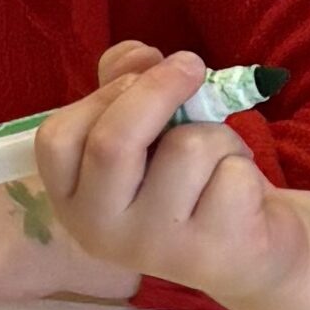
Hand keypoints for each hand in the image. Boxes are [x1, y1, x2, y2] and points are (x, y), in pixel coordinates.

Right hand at [21, 42, 309, 309]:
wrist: (252, 249)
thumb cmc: (190, 181)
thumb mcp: (151, 130)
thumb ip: (127, 83)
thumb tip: (138, 54)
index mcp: (74, 201)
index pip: (57, 140)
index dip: (102, 94)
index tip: (142, 70)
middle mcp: (101, 232)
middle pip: (112, 142)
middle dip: (158, 88)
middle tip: (192, 66)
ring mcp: (154, 249)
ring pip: (186, 149)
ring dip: (217, 135)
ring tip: (219, 161)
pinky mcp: (210, 254)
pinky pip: (232, 175)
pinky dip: (244, 166)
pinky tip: (239, 195)